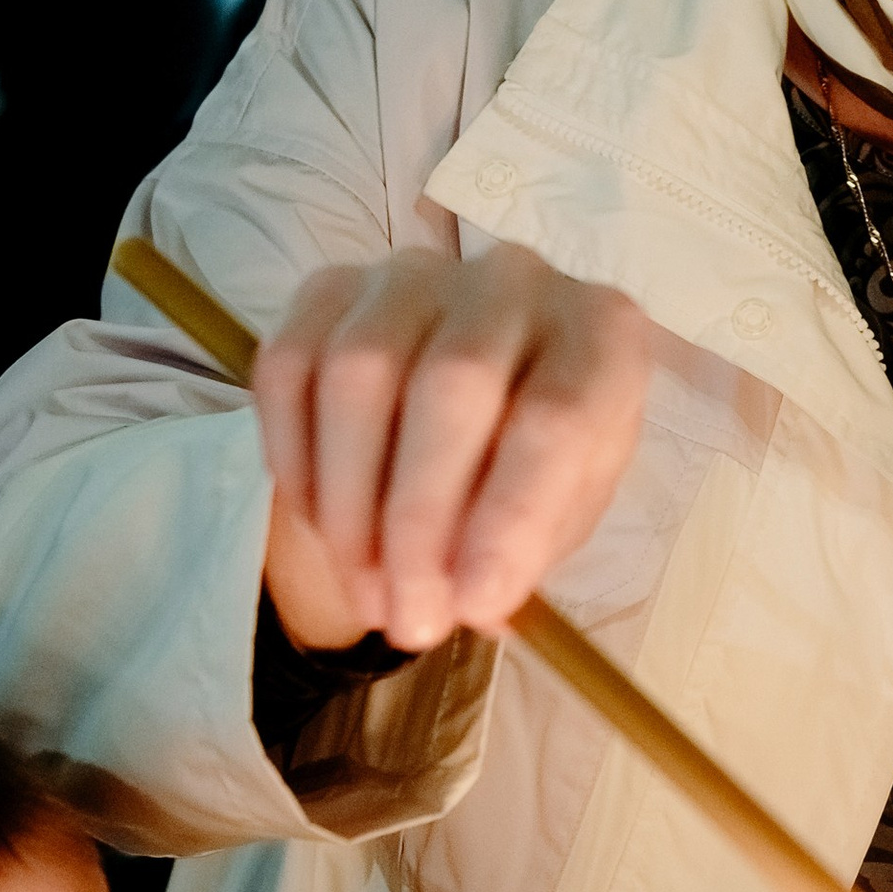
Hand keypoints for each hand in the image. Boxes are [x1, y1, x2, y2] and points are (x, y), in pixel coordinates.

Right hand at [252, 243, 651, 651]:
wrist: (473, 406)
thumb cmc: (538, 459)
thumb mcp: (563, 510)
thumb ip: (529, 547)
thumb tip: (473, 601)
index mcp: (601, 332)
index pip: (558, 415)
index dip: (513, 516)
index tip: (475, 603)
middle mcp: (514, 280)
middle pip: (452, 385)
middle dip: (418, 521)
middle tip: (409, 617)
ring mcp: (416, 274)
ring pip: (359, 375)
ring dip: (351, 505)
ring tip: (368, 591)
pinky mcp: (330, 286)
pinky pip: (291, 368)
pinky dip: (297, 462)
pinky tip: (324, 528)